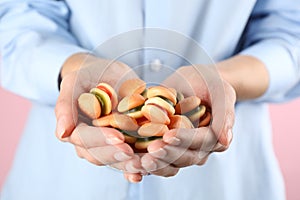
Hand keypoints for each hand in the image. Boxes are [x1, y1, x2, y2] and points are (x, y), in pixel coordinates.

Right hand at [54, 53, 143, 180]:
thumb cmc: (89, 76)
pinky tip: (146, 169)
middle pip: (99, 155)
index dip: (100, 140)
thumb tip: (62, 132)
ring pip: (115, 160)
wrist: (109, 73)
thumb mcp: (74, 82)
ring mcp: (108, 144)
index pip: (84, 139)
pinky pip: (129, 157)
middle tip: (131, 153)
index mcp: (75, 128)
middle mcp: (90, 141)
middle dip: (115, 155)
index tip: (117, 137)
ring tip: (142, 163)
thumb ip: (65, 104)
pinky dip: (137, 166)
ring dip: (127, 165)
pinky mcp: (125, 143)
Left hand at [139, 65, 235, 176]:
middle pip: (184, 158)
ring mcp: (180, 149)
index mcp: (213, 137)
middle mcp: (198, 148)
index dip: (185, 140)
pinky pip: (155, 161)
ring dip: (154, 164)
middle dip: (167, 155)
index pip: (200, 142)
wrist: (193, 81)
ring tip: (138, 161)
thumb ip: (225, 114)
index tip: (169, 136)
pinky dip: (143, 166)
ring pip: (169, 164)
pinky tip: (130, 166)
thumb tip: (225, 140)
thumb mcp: (221, 91)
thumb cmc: (209, 83)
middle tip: (150, 151)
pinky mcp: (165, 147)